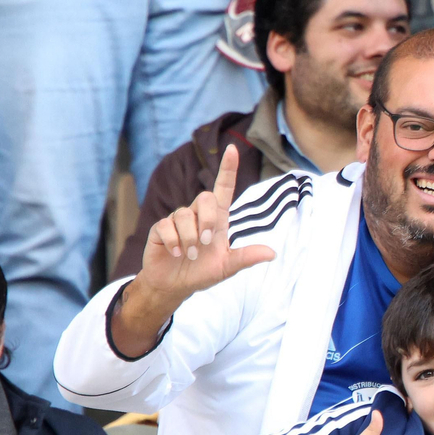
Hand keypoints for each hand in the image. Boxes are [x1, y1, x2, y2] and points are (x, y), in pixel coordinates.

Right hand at [112, 145, 276, 355]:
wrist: (175, 285)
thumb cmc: (203, 272)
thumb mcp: (228, 267)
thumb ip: (246, 258)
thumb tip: (272, 253)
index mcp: (217, 219)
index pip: (223, 188)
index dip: (228, 168)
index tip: (233, 149)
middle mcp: (197, 214)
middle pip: (205, 197)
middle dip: (207, 220)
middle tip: (207, 243)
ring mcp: (177, 220)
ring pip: (184, 215)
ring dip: (190, 238)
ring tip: (191, 255)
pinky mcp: (160, 228)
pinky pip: (167, 226)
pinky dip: (174, 242)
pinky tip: (175, 253)